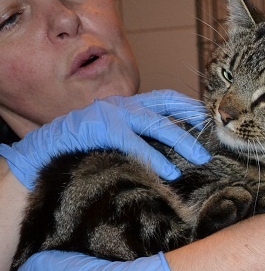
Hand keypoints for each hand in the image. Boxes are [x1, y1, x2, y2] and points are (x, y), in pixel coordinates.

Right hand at [0, 90, 210, 188]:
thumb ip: (140, 137)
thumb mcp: (116, 137)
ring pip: (156, 124)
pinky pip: (135, 142)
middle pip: (166, 110)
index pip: (165, 99)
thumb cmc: (85, 147)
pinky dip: (155, 157)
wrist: (47, 151)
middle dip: (192, 127)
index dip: (188, 107)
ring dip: (181, 142)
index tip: (208, 120)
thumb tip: (171, 151)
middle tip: (211, 145)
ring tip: (200, 159)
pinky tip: (170, 172)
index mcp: (128, 104)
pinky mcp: (102, 128)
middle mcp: (123, 104)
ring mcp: (112, 113)